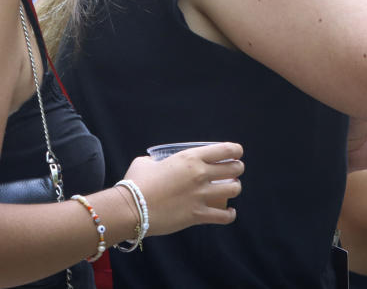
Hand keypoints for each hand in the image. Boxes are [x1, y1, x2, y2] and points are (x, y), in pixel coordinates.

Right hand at [122, 142, 242, 235]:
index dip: (236, 151)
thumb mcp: (146, 163)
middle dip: (237, 170)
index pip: (226, 149)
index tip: (236, 154)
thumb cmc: (135, 184)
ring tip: (229, 190)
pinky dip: (229, 215)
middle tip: (231, 174)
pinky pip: (223, 216)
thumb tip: (154, 164)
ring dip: (234, 189)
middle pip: (235, 168)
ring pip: (234, 189)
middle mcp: (200, 174)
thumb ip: (155, 161)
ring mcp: (200, 194)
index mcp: (190, 158)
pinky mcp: (197, 214)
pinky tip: (228, 213)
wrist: (130, 208)